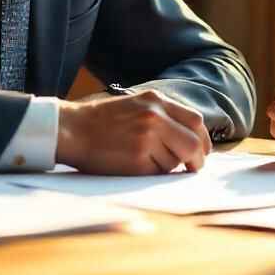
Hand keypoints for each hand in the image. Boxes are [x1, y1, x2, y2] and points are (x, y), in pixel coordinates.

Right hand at [56, 89, 212, 174]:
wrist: (71, 130)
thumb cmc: (101, 121)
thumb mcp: (135, 105)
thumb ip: (163, 116)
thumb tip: (193, 139)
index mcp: (156, 101)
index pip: (195, 121)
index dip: (202, 139)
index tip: (201, 151)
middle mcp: (154, 118)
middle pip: (193, 144)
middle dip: (197, 159)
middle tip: (192, 167)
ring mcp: (146, 139)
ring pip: (174, 162)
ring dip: (167, 166)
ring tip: (144, 159)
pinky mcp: (137, 161)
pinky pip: (157, 173)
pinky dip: (152, 174)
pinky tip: (135, 166)